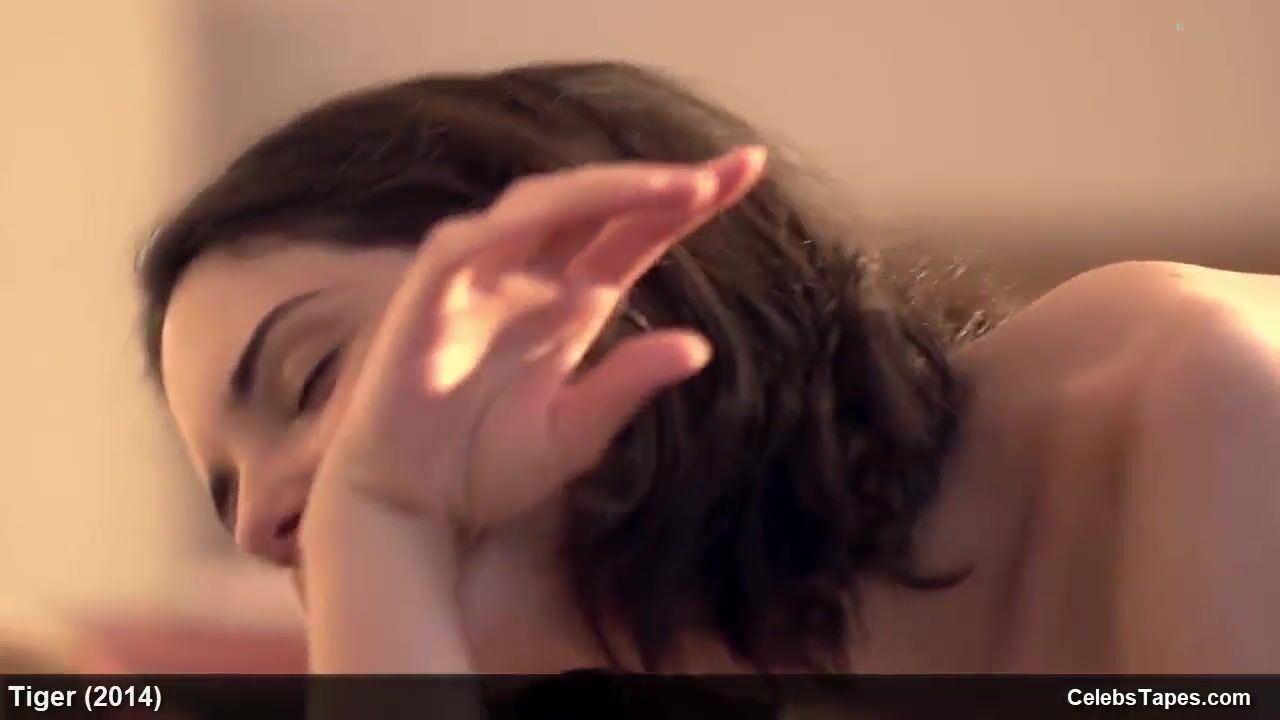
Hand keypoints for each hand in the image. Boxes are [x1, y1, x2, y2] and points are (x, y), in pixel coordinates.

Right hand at [311, 146, 768, 535]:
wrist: (410, 509)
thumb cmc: (484, 471)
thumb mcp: (574, 433)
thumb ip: (628, 385)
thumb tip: (700, 347)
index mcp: (571, 305)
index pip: (636, 236)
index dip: (687, 204)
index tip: (748, 172)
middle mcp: (531, 278)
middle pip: (601, 206)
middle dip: (664, 181)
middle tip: (738, 166)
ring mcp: (480, 276)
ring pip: (542, 205)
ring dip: (607, 189)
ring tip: (677, 188)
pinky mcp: (430, 290)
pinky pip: (471, 239)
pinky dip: (518, 220)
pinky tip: (572, 207)